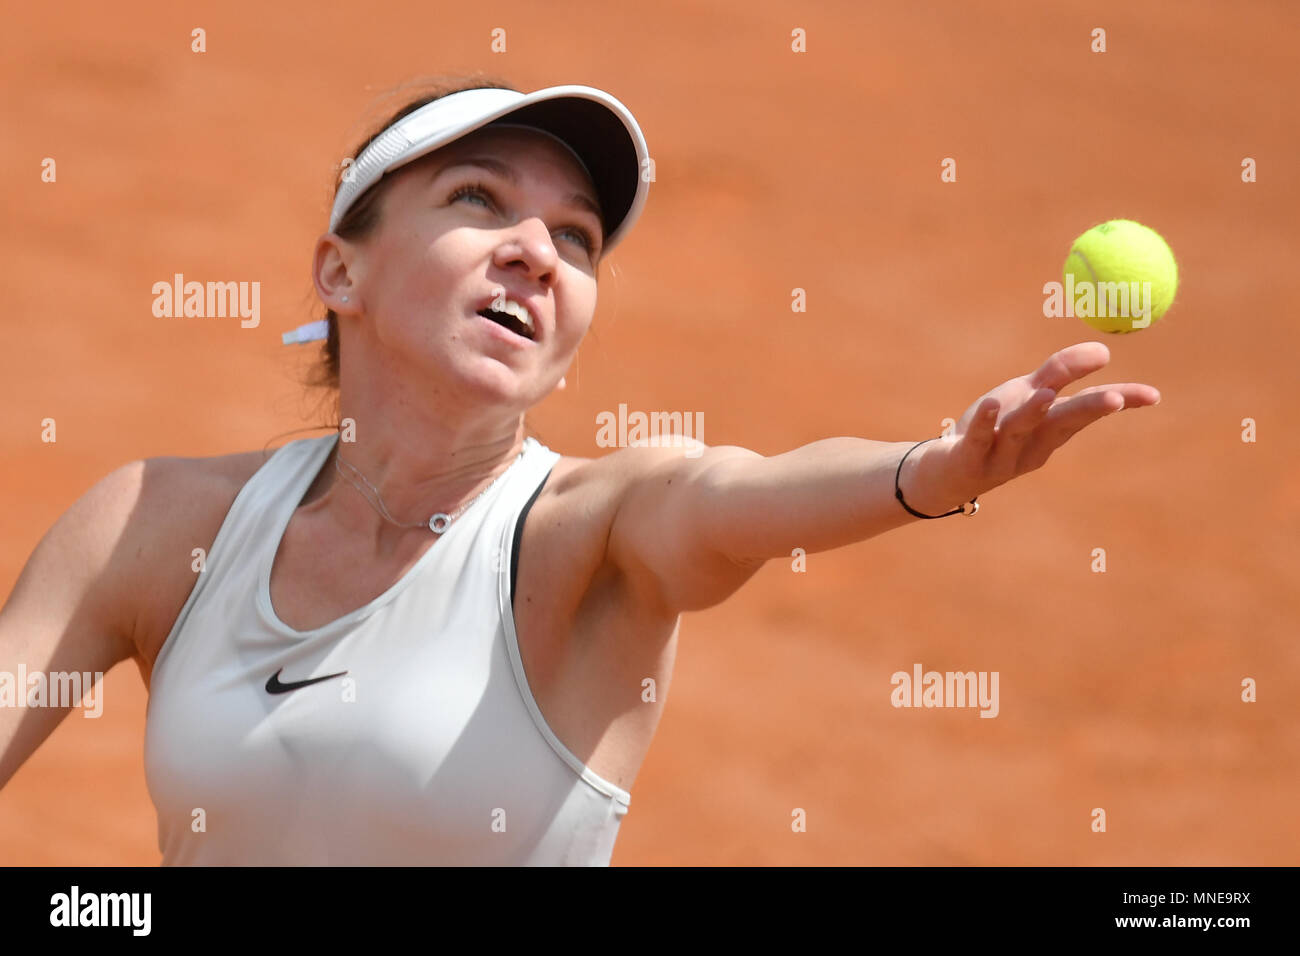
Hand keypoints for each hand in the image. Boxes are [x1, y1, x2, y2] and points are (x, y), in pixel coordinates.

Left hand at [905, 342, 1160, 512]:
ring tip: (1045, 394)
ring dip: (1033, 413)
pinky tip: (991, 404)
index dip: (1120, 401)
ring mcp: (1000, 454)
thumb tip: (1104, 350)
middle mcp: (1031, 445)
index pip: (1089, 412)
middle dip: (1087, 411)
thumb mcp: (1025, 396)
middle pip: (1061, 424)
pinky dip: (986, 422)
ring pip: (1020, 431)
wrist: (944, 474)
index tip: (1153, 395)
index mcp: (1050, 430)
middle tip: (1114, 400)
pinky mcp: (968, 458)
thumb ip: (1059, 373)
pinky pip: (979, 440)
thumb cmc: (993, 432)